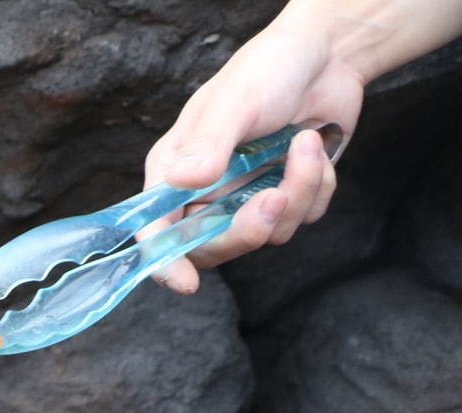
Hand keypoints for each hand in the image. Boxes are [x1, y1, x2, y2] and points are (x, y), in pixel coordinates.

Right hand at [141, 25, 363, 293]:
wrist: (326, 58)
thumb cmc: (267, 69)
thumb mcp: (233, 102)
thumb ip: (208, 145)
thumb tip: (183, 181)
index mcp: (174, 173)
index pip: (157, 230)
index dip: (166, 261)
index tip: (184, 283)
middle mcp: (205, 194)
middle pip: (213, 247)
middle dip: (249, 229)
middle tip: (276, 195)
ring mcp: (246, 199)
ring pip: (267, 235)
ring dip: (297, 193)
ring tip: (306, 145)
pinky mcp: (285, 200)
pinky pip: (302, 219)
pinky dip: (317, 187)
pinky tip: (314, 150)